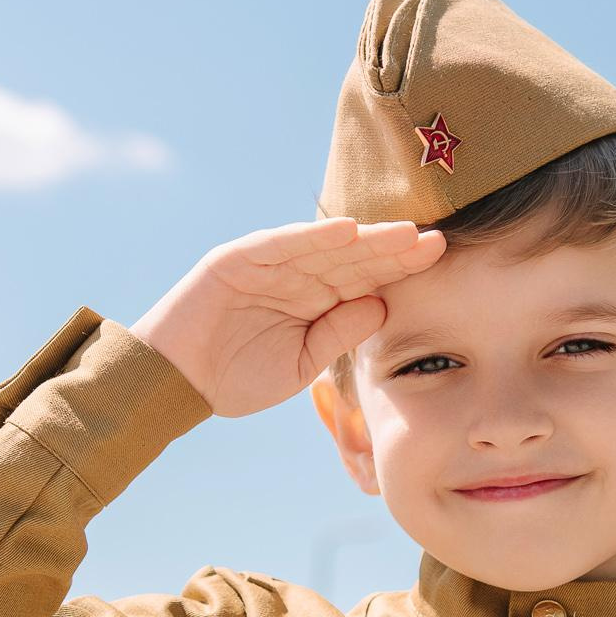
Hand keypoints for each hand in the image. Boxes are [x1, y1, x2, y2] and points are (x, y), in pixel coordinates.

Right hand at [129, 217, 445, 417]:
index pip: (365, 277)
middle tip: (437, 238)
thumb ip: (338, 334)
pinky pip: (278, 245)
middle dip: (393, 248)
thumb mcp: (300, 364)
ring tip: (402, 233)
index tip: (440, 257)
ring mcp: (266, 264)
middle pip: (353, 256)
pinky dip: (310, 237)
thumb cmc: (236, 377)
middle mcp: (295, 274)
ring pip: (323, 246)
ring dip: (363, 238)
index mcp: (313, 299)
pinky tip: (346, 232)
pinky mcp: (236, 260)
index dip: (400, 267)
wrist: (174, 385)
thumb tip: (383, 306)